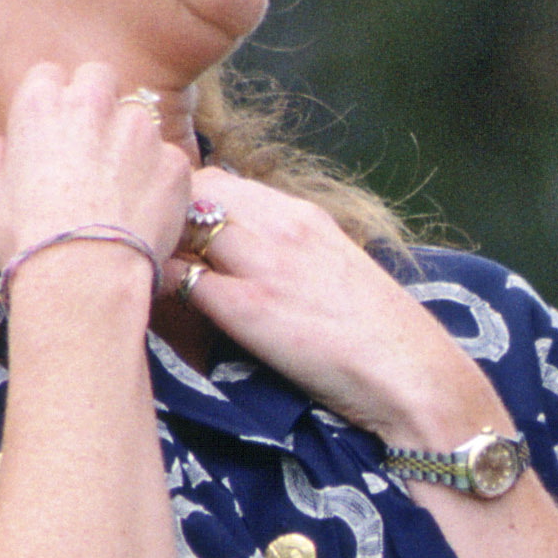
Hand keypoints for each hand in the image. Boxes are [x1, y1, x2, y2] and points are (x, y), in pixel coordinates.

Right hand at [0, 60, 197, 280]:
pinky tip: (142, 210)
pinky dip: (158, 178)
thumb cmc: (27, 243)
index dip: (53, 102)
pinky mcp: (174, 161)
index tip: (54, 130)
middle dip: (96, 103)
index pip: (50, 75)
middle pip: (99, 78)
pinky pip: (168, 158)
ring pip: (139, 117)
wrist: (85, 279)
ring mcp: (140, 130)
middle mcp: (94, 103)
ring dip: (130, 141)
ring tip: (118, 188)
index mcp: (41, 105)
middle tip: (90, 147)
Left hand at [176, 173, 501, 443]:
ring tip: (144, 282)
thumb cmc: (380, 340)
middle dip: (165, 220)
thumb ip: (291, 258)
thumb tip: (245, 267)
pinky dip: (158, 288)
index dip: (187, 207)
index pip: (219, 183)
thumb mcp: (336, 275)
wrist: (413, 375)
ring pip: (180, 224)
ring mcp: (264, 261)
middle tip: (151, 258)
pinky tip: (151, 310)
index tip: (174, 240)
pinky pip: (179, 278)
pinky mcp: (250, 306)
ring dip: (157, 248)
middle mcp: (281, 224)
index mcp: (303, 216)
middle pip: (192, 191)